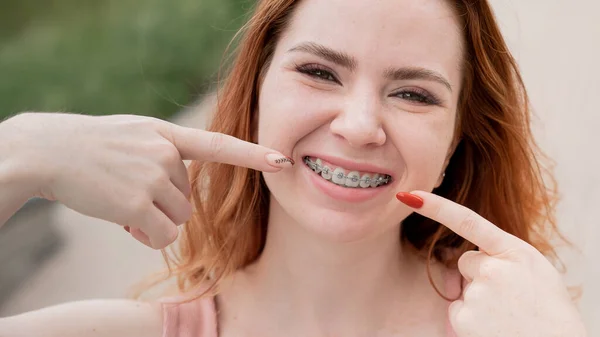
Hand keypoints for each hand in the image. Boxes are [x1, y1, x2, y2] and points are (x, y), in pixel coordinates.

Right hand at [4, 113, 292, 248]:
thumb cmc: (92, 146)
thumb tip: (183, 194)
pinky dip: (144, 236)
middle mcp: (165, 153)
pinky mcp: (137, 202)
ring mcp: (152, 177)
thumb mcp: (135, 135)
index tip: (283, 160)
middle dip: (163, 206)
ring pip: (177, 219)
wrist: (49, 150)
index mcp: (167, 133)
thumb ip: (165, 152)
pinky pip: (160, 236)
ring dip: (153, 221)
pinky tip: (122, 221)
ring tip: (123, 203)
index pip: (219, 144)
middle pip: (188, 200)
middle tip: (130, 194)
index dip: (253, 154)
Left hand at [396, 191, 586, 336]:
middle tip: (510, 296)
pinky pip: (458, 310)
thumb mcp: (533, 268)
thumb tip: (473, 255)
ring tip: (509, 315)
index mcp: (514, 251)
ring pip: (465, 288)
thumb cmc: (548, 309)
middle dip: (481, 274)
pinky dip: (472, 318)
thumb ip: (503, 255)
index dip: (435, 206)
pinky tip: (494, 326)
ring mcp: (477, 293)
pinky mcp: (465, 317)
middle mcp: (493, 269)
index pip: (467, 220)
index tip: (410, 196)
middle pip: (467, 261)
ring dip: (481, 299)